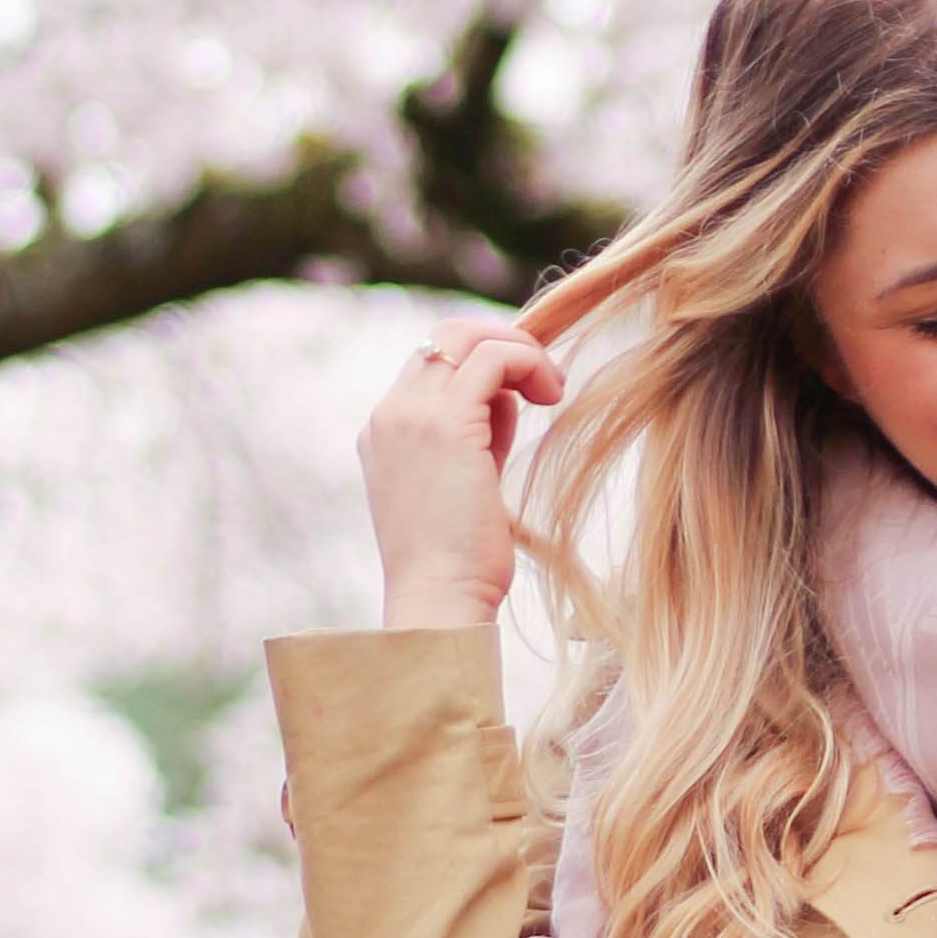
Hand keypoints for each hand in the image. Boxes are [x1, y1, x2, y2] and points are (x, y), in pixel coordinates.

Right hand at [358, 323, 563, 623]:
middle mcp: (389, 415)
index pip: (434, 363)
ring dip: (521, 350)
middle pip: (445, 336)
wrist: (438, 601)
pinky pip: (494, 358)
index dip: (484, 366)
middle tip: (544, 381)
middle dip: (502, 343)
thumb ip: (481, 434)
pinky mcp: (446, 424)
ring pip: (467, 336)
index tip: (525, 396)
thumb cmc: (459, 560)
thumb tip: (510, 396)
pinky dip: (529, 362)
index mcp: (384, 430)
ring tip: (553, 390)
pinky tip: (552, 397)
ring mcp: (411, 416)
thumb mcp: (467, 483)